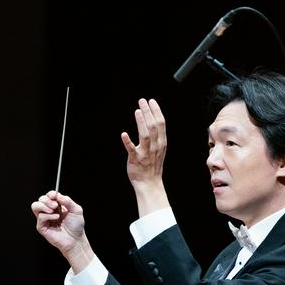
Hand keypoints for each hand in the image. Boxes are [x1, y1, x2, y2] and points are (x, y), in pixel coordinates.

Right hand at [31, 191, 94, 272]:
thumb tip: (57, 195)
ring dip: (44, 205)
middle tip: (56, 205)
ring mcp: (44, 219)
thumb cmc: (76, 226)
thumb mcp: (76, 210)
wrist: (75, 240)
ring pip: (35, 206)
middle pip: (41, 199)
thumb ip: (67, 200)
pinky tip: (56, 218)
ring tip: (54, 211)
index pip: (49, 195)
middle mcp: (49, 211)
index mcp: (57, 206)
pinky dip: (48, 215)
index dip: (51, 194)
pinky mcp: (42, 227)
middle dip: (47, 200)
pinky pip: (40, 217)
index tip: (55, 196)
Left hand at [120, 98, 169, 214]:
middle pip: (153, 126)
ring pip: (145, 135)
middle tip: (142, 101)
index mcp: (161, 143)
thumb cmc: (152, 165)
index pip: (161, 124)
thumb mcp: (159, 149)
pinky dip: (127, 142)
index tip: (151, 101)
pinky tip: (123, 134)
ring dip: (141, 122)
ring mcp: (145, 153)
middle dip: (148, 112)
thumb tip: (152, 119)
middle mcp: (155, 146)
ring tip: (137, 111)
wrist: (149, 184)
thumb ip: (157, 135)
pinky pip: (132, 149)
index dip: (156, 111)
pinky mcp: (135, 159)